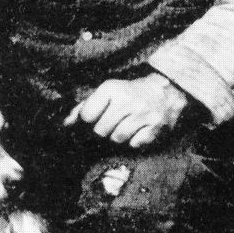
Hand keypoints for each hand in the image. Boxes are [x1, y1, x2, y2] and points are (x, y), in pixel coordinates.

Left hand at [63, 73, 189, 148]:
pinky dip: (134, 141)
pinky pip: (134, 145)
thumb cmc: (130, 93)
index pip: (87, 114)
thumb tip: (66, 123)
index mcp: (112, 88)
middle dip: (103, 130)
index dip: (88, 120)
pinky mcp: (156, 128)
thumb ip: (85, 106)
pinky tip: (138, 130)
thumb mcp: (108, 92)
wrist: (167, 90)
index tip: (95, 117)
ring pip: (116, 139)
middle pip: (100, 131)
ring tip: (125, 126)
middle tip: (112, 122)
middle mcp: (127, 100)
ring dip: (118, 136)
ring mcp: (143, 115)